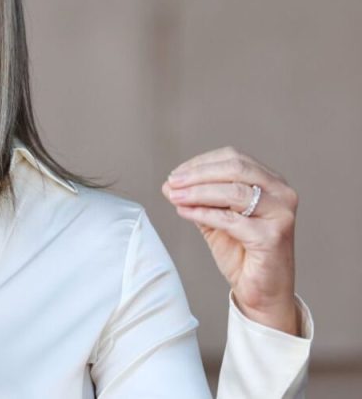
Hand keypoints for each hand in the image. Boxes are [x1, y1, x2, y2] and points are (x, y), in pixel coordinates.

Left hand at [162, 147, 299, 335]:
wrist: (261, 292)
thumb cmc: (242, 254)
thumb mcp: (215, 220)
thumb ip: (197, 200)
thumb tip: (169, 185)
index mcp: (270, 182)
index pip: (234, 158)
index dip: (201, 163)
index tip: (175, 174)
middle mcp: (281, 193)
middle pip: (235, 169)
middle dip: (197, 174)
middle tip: (172, 182)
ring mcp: (281, 214)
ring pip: (233, 192)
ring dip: (197, 192)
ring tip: (174, 197)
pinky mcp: (273, 236)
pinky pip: (230, 219)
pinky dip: (203, 213)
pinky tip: (185, 212)